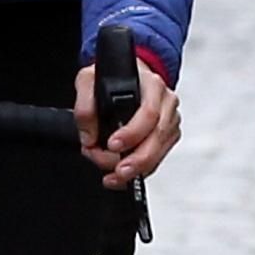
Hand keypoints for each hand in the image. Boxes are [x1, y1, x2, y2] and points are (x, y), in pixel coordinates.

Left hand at [78, 60, 180, 187]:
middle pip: (157, 137)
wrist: (128, 77)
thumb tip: (89, 137)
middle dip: (136, 160)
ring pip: (159, 152)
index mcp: (151, 85)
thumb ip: (84, 106)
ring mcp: (170, 120)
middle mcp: (166, 102)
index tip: (112, 145)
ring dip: (136, 169)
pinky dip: (140, 170)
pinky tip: (123, 175)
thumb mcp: (89, 80)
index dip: (132, 133)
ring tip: (114, 176)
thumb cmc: (113, 78)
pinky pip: (158, 158)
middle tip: (118, 171)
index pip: (148, 112)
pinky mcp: (168, 136)